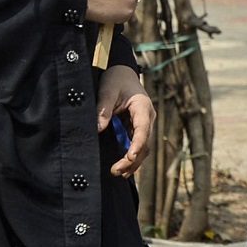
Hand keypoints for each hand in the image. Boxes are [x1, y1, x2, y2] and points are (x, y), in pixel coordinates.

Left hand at [99, 63, 152, 177]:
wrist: (121, 72)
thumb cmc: (115, 79)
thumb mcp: (107, 90)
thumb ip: (103, 109)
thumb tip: (98, 128)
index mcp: (143, 107)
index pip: (143, 129)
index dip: (137, 145)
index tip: (129, 157)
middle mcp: (148, 118)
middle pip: (145, 144)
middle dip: (132, 160)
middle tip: (116, 171)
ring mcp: (144, 124)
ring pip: (143, 148)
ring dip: (132, 162)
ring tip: (118, 173)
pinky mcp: (137, 128)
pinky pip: (137, 146)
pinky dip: (131, 157)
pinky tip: (122, 168)